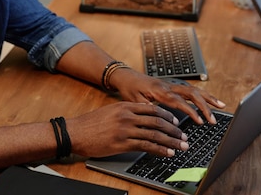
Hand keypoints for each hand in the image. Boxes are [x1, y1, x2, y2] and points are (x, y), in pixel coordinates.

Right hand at [67, 101, 188, 157]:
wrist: (76, 132)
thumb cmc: (91, 123)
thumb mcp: (111, 111)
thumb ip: (127, 112)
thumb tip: (143, 117)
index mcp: (125, 106)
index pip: (152, 109)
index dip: (167, 116)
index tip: (176, 122)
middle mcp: (127, 116)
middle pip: (157, 122)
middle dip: (174, 130)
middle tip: (184, 136)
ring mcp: (125, 130)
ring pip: (155, 134)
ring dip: (171, 141)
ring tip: (181, 146)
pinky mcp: (122, 143)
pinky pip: (147, 146)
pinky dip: (160, 150)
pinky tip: (168, 153)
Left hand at [109, 68, 225, 124]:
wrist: (125, 76)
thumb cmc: (129, 88)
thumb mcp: (134, 100)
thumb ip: (147, 109)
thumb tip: (159, 119)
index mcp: (160, 91)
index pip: (180, 101)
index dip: (192, 111)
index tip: (201, 121)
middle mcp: (168, 86)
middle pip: (192, 94)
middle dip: (205, 106)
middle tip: (213, 119)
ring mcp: (172, 85)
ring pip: (194, 90)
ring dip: (208, 98)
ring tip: (222, 106)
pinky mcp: (172, 86)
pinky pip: (190, 90)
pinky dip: (202, 95)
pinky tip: (210, 101)